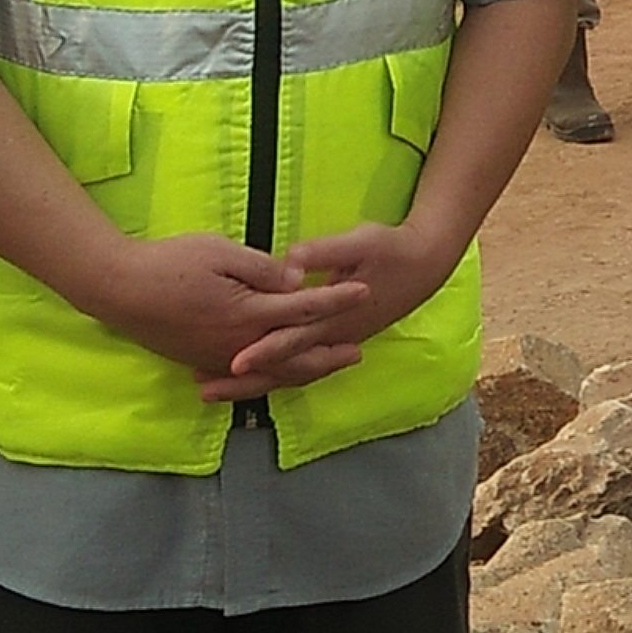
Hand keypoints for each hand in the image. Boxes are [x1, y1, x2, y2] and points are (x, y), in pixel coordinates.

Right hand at [82, 231, 370, 382]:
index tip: (365, 291)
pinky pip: (246, 377)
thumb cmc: (169, 263)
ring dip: (303, 371)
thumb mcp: (221, 252)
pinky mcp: (201, 361)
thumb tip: (298, 281)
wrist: (117, 289)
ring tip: (327, 366)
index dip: (337, 299)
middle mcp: (237, 345)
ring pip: (271, 373)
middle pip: (294, 355)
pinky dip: (271, 378)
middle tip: (358, 352)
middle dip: (328, 354)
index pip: (304, 308)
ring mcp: (218, 358)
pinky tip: (280, 374)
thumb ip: (264, 270)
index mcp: (248, 314)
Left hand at [199, 221, 459, 402]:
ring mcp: (334, 341)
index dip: (263, 350)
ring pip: (288, 372)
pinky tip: (248, 374)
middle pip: (284, 367)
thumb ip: (325, 251)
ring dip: (253, 382)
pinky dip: (271, 373)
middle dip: (245, 381)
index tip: (233, 363)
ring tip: (214, 388)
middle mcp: (332, 336)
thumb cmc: (392, 250)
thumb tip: (292, 260)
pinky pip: (297, 365)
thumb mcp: (361, 242)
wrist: (426, 265)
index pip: (293, 338)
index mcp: (336, 316)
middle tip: (205, 390)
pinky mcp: (334, 338)